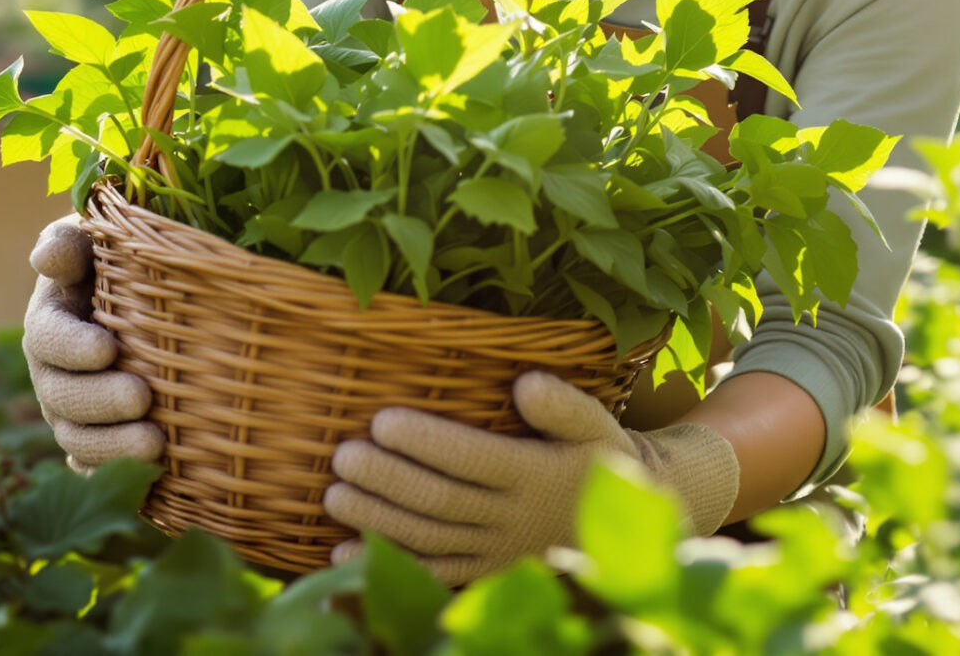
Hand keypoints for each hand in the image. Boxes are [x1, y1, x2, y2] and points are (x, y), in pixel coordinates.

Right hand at [22, 217, 163, 469]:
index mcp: (49, 323)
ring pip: (79, 441)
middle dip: (100, 401)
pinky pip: (98, 471)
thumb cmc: (124, 266)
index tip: (108, 348)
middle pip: (62, 398)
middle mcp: (53, 376)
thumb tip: (48, 257)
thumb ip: (70, 244)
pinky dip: (115, 478)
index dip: (73, 347)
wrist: (155, 308)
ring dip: (113, 447)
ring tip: (156, 445)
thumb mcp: (96, 244)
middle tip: (142, 397)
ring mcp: (74, 417)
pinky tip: (147, 480)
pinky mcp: (100, 446)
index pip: (47, 338)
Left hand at [322, 370, 739, 584]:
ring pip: (429, 540)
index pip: (472, 458)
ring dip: (377, 520)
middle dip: (388, 480)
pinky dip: (388, 566)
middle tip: (344, 456)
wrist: (627, 519)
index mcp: (537, 474)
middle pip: (440, 502)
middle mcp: (514, 518)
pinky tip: (341, 555)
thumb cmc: (601, 455)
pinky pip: (433, 576)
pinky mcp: (486, 572)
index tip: (380, 420)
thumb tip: (524, 383)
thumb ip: (564, 405)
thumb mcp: (597, 424)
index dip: (425, 442)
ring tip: (333, 495)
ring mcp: (497, 551)